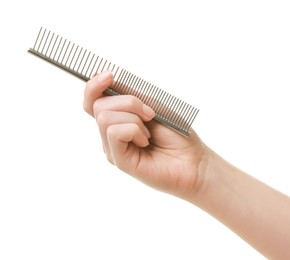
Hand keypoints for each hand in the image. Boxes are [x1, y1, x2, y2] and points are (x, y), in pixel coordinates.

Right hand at [83, 71, 207, 197]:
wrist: (194, 160)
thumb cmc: (177, 134)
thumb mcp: (154, 105)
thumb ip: (129, 94)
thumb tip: (104, 77)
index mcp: (118, 118)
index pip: (92, 100)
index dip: (94, 85)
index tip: (110, 75)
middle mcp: (111, 133)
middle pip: (97, 105)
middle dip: (128, 102)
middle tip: (151, 114)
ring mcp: (113, 148)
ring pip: (104, 117)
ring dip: (134, 117)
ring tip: (150, 132)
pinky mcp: (118, 161)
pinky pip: (114, 132)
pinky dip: (135, 130)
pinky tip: (146, 141)